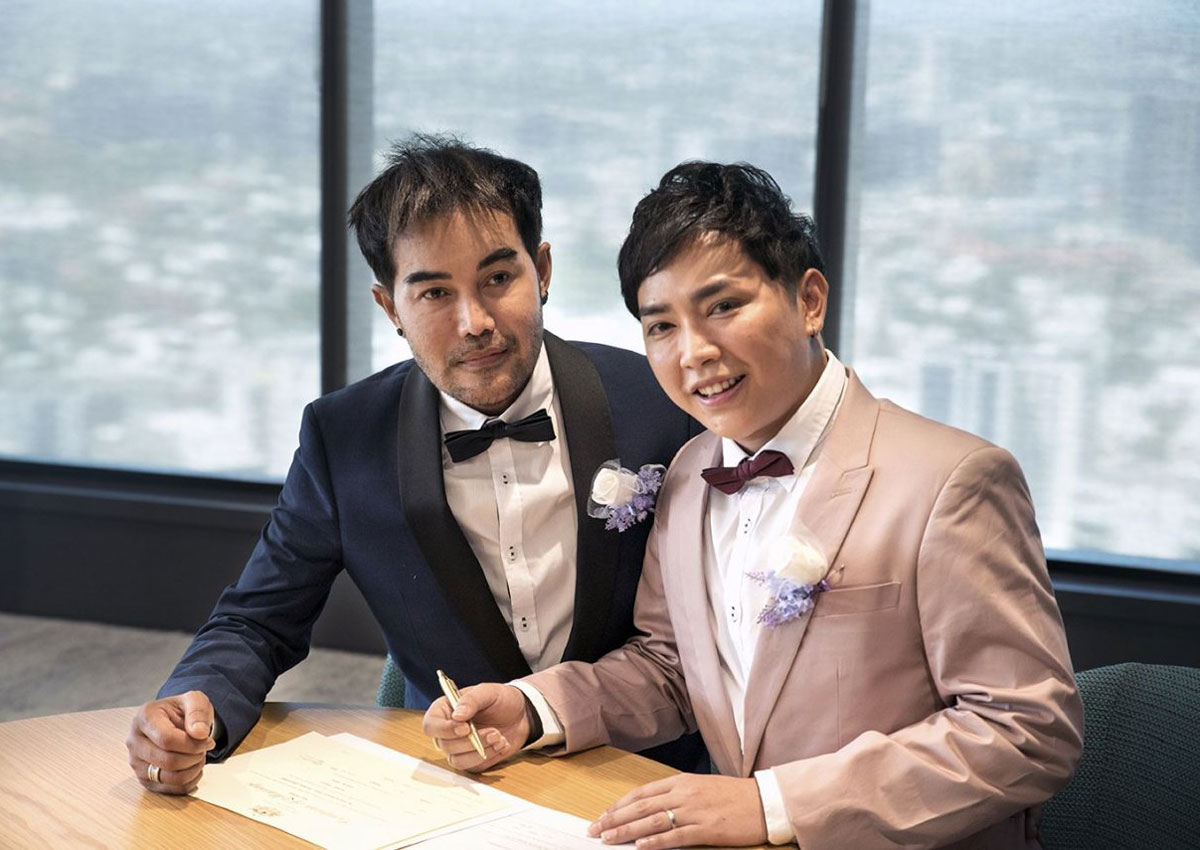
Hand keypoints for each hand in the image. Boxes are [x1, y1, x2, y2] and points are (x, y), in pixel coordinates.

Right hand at [125, 690, 215, 794]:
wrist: (174, 720)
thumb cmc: (183, 710)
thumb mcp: (195, 700)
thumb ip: (198, 713)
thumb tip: (199, 734)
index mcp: (144, 718)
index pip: (167, 739)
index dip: (192, 744)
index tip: (207, 740)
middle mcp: (134, 741)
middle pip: (167, 761)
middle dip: (193, 757)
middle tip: (204, 749)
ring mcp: (136, 762)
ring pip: (168, 778)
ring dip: (192, 770)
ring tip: (198, 757)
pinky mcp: (144, 779)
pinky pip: (169, 790)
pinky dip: (188, 782)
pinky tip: (193, 768)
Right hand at [421, 683, 529, 771]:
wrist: (520, 714)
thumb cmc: (500, 699)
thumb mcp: (488, 692)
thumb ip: (471, 700)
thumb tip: (457, 716)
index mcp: (444, 711)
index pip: (431, 726)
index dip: (445, 730)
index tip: (465, 728)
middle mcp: (447, 732)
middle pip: (445, 746)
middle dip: (470, 741)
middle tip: (493, 731)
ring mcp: (459, 749)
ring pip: (458, 761)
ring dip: (480, 751)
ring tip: (500, 738)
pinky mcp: (472, 761)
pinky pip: (474, 768)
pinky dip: (490, 757)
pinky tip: (502, 744)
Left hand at [588, 774, 767, 847]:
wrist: (763, 801)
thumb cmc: (733, 795)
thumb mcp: (701, 787)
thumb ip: (677, 795)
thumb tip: (651, 808)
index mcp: (681, 782)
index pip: (642, 793)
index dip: (620, 804)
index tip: (604, 814)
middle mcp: (684, 794)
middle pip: (641, 806)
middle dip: (615, 818)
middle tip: (596, 829)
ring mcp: (694, 811)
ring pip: (653, 821)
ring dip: (628, 830)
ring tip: (610, 838)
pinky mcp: (706, 829)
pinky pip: (676, 836)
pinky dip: (656, 841)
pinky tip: (641, 846)